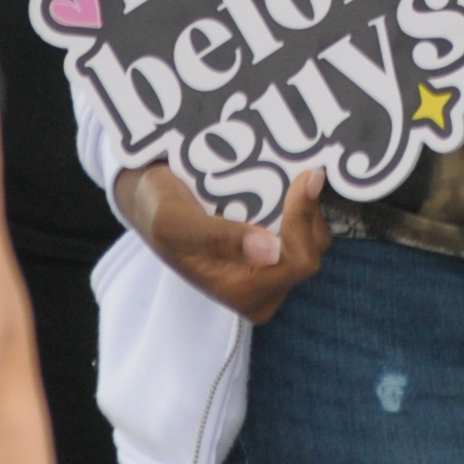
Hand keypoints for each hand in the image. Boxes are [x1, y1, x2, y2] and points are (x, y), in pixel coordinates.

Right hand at [117, 162, 330, 322]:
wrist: (150, 199)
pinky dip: (299, 204)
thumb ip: (221, 239)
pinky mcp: (275, 252)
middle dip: (306, 210)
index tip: (303, 176)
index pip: (297, 262)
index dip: (303, 219)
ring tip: (286, 175)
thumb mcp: (177, 223)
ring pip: (313, 238)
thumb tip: (272, 252)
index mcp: (241, 293)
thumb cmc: (159, 212)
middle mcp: (262, 290)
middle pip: (311, 250)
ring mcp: (271, 271)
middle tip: (297, 170)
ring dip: (304, 205)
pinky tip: (285, 181)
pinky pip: (305, 228)